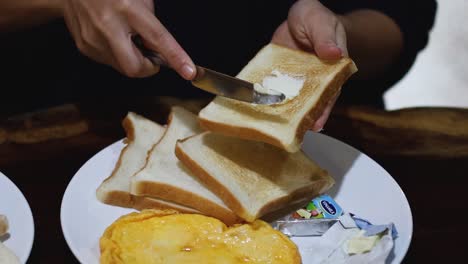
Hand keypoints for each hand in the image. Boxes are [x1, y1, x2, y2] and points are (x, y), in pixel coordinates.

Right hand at [61, 0, 195, 78]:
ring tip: (127, 37)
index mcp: (127, 9)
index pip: (158, 39)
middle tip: (150, 54)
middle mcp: (108, 25)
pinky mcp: (85, 47)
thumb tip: (160, 48)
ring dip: (132, 59)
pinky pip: (109, 62)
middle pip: (135, 68)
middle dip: (148, 67)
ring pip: (122, 67)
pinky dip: (118, 55)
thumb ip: (152, 23)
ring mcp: (93, 39)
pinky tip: (114, 37)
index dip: (176, 58)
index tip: (189, 72)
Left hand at [272, 0, 347, 131]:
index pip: (330, 91)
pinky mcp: (279, 76)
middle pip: (310, 101)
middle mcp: (313, 79)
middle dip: (304, 118)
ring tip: (278, 130)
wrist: (298, 19)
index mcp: (331, 69)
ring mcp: (295, 80)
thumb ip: (325, 37)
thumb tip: (334, 53)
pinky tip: (261, 109)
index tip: (317, 123)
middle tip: (297, 133)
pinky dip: (267, 98)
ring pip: (291, 100)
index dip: (324, 109)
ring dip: (285, 114)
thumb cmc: (315, 19)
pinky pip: (273, 88)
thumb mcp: (321, 22)